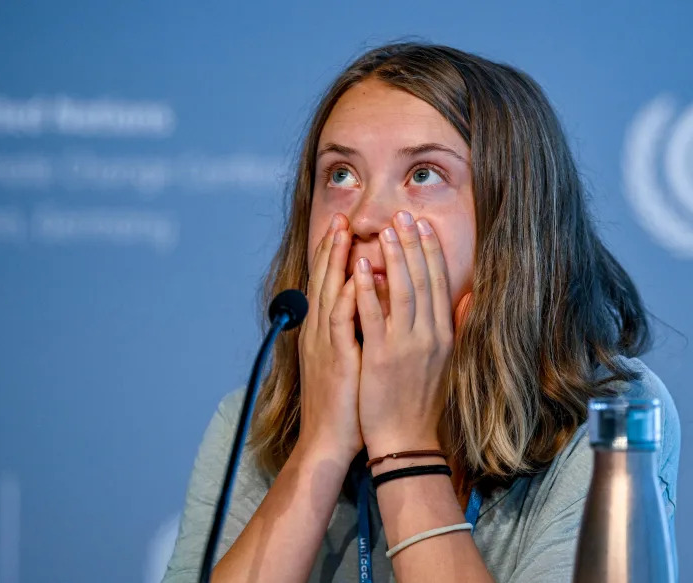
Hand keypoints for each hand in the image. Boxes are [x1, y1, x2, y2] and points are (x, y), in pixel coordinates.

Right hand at [296, 213, 362, 462]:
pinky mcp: (334, 358)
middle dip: (332, 247)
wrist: (329, 442)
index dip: (337, 255)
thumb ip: (359, 333)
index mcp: (326, 333)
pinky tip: (354, 275)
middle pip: (325, 280)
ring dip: (335, 260)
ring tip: (343, 231)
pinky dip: (346, 295)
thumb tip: (372, 310)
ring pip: (329, 291)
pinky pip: (339, 320)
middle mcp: (320, 332)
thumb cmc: (347, 405)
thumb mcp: (352, 362)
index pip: (331, 285)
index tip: (348, 228)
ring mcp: (324, 343)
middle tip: (342, 216)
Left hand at [355, 211, 454, 456]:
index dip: (430, 252)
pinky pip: (374, 315)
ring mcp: (406, 345)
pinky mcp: (382, 357)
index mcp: (444, 335)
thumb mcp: (451, 363)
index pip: (439, 283)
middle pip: (422, 279)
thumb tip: (471, 296)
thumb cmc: (425, 404)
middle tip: (403, 215)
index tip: (422, 226)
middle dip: (412, 244)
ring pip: (402, 290)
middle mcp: (429, 335)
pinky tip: (361, 266)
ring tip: (385, 230)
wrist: (409, 442)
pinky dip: (368, 288)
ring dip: (394, 257)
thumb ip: (460, 327)